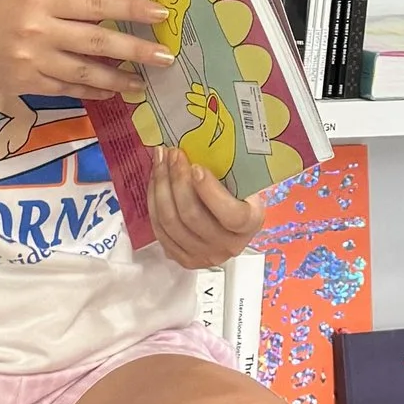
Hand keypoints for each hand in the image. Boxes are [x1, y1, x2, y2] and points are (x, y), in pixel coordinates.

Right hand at [0, 0, 162, 118]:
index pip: (93, 2)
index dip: (129, 9)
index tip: (161, 13)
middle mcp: (38, 29)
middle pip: (96, 40)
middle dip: (136, 49)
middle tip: (167, 56)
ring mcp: (33, 61)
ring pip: (86, 72)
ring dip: (120, 78)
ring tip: (145, 82)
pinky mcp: (28, 86)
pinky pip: (68, 90)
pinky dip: (93, 92)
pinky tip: (113, 91)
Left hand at [147, 146, 263, 267]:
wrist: (233, 222)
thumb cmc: (240, 194)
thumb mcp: (244, 182)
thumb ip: (228, 172)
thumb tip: (198, 145)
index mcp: (249, 225)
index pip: (230, 214)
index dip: (210, 191)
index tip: (196, 166)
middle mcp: (227, 246)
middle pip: (192, 216)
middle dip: (177, 180)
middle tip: (173, 154)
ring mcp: (203, 256)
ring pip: (171, 223)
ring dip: (161, 187)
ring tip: (160, 160)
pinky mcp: (183, 258)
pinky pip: (160, 230)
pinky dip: (154, 201)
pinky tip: (155, 180)